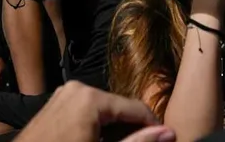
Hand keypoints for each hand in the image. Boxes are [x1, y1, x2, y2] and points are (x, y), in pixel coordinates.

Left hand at [16, 81, 173, 141]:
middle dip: (133, 128)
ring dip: (116, 129)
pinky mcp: (57, 102)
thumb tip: (168, 133)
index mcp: (90, 98)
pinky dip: (98, 126)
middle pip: (119, 107)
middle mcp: (77, 88)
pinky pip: (87, 110)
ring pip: (104, 110)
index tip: (166, 141)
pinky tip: (100, 141)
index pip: (136, 108)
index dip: (154, 126)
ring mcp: (65, 93)